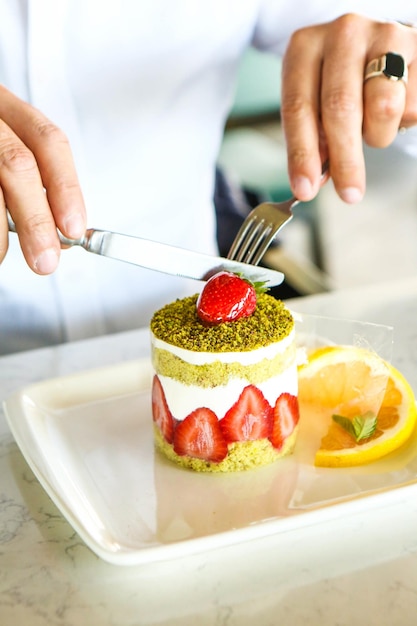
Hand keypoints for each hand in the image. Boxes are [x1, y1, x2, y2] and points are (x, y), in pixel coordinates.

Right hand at [0, 85, 85, 272]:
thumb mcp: (3, 156)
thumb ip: (32, 186)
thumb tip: (60, 234)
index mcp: (5, 109)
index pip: (47, 140)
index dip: (65, 186)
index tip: (73, 228)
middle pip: (18, 164)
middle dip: (36, 219)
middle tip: (45, 258)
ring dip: (0, 235)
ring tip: (1, 256)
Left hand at [281, 14, 416, 203]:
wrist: (376, 43)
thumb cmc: (338, 79)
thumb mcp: (314, 101)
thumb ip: (313, 138)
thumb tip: (315, 180)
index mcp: (305, 47)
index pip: (298, 108)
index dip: (302, 154)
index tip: (305, 188)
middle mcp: (342, 33)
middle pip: (340, 108)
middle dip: (345, 159)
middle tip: (349, 193)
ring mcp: (382, 35)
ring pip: (383, 106)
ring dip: (377, 135)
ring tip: (372, 130)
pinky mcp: (416, 45)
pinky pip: (411, 104)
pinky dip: (401, 121)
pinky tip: (394, 108)